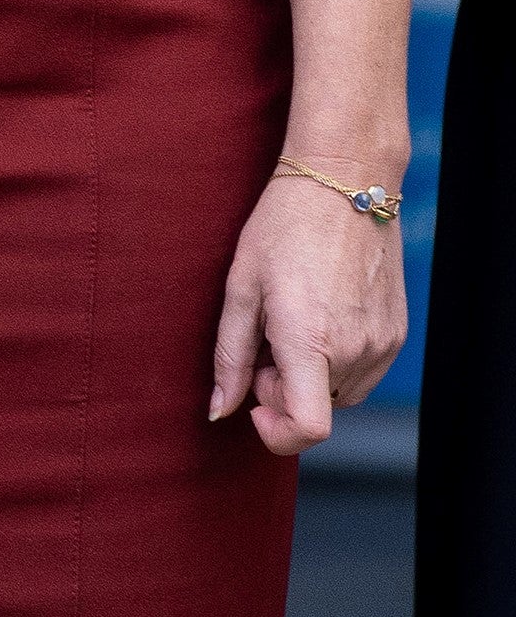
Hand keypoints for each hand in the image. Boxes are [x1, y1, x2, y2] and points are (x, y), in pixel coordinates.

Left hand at [211, 169, 408, 453]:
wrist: (345, 184)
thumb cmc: (281, 228)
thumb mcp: (240, 286)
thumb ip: (229, 356)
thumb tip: (219, 409)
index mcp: (308, 339)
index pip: (308, 428)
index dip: (276, 433)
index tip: (253, 405)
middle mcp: (353, 349)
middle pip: (315, 409)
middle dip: (280, 388)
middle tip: (263, 336)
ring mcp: (382, 344)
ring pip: (338, 394)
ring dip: (308, 375)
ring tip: (291, 319)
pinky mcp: (397, 335)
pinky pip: (361, 374)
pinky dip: (334, 361)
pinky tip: (319, 315)